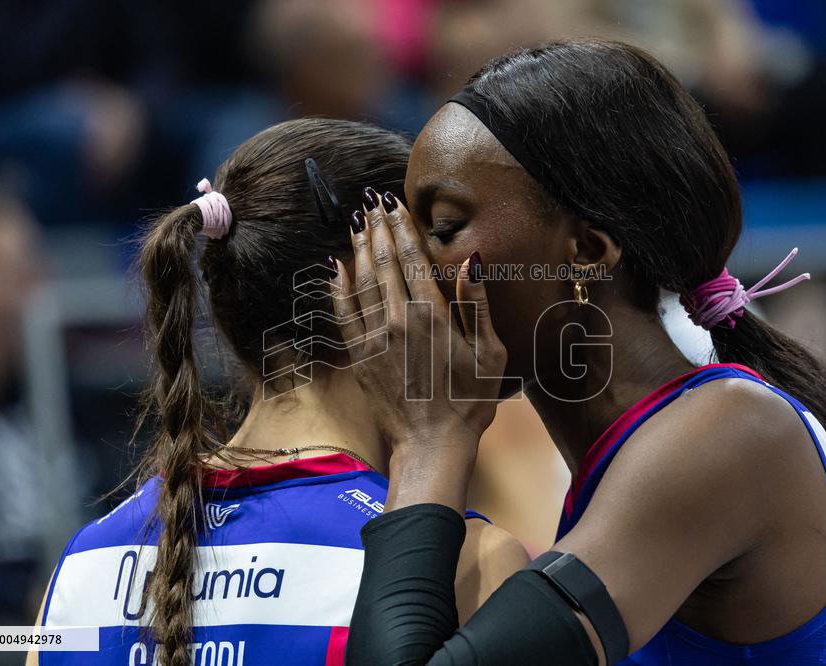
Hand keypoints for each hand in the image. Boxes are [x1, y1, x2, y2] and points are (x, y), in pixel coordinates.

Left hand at [330, 191, 505, 506]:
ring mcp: (374, 337)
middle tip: (372, 201)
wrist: (431, 444)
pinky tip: (336, 268)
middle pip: (383, 262)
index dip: (402, 227)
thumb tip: (473, 261)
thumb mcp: (489, 352)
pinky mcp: (360, 356)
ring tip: (357, 222)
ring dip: (358, 248)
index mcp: (431, 313)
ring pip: (361, 281)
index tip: (394, 203)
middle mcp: (397, 319)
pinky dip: (339, 287)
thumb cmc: (469, 401)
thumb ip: (478, 304)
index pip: (412, 257)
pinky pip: (344, 312)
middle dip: (377, 228)